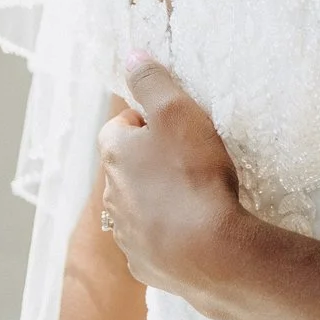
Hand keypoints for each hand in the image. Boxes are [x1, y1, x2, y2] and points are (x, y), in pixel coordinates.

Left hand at [98, 56, 248, 306]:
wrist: (208, 251)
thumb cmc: (194, 175)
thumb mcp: (178, 113)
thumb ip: (153, 82)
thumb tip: (132, 56)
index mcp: (114, 152)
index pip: (122, 124)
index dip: (151, 122)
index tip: (180, 128)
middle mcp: (111, 192)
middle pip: (129, 166)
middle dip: (152, 160)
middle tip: (192, 160)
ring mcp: (125, 232)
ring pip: (138, 204)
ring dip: (158, 197)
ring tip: (195, 196)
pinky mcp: (142, 262)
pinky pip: (151, 240)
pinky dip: (166, 233)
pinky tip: (193, 229)